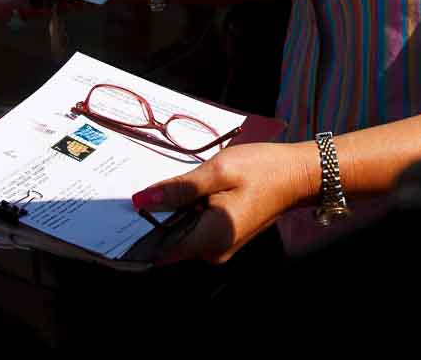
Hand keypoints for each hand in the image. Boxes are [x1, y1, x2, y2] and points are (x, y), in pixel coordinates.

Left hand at [131, 141, 319, 263]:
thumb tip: (141, 201)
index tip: (122, 210)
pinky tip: (189, 187)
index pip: (159, 249)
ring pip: (182, 232)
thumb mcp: (219, 171)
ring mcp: (220, 246)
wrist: (298, 174)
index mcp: (210, 240)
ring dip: (172, 210)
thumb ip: (179, 188)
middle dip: (155, 215)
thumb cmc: (261, 169)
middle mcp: (212, 252)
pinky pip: (195, 227)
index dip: (138, 232)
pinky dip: (187, 210)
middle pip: (169, 240)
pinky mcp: (225, 236)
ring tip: (169, 181)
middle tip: (144, 184)